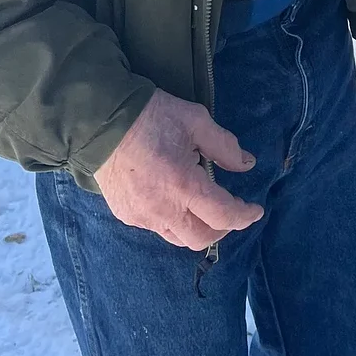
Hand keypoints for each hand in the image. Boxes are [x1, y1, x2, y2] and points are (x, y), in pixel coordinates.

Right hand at [93, 89, 263, 249]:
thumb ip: (224, 145)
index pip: (223, 215)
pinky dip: (174, 221)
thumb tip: (246, 164)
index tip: (256, 211)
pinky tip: (175, 200)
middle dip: (222, 228)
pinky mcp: (126, 215)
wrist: (100, 122)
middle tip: (230, 209)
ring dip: (197, 228)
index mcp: (183, 185)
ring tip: (203, 206)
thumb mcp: (195, 120)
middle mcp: (163, 209)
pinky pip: (157, 228)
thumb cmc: (152, 117)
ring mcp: (141, 217)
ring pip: (178, 238)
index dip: (244, 216)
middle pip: (201, 238)